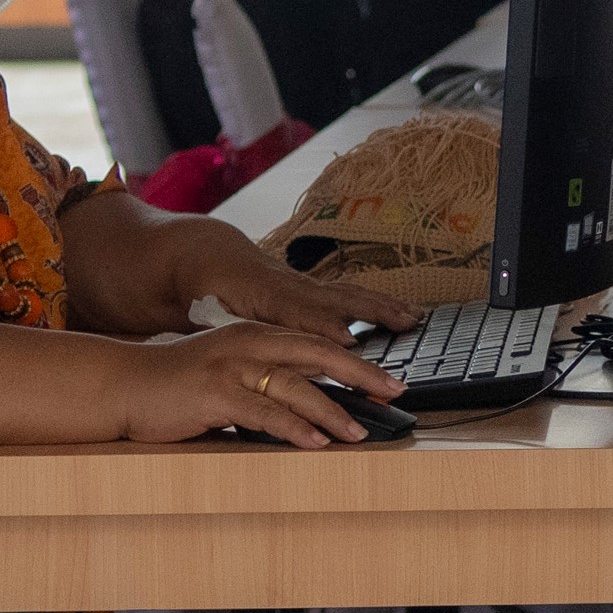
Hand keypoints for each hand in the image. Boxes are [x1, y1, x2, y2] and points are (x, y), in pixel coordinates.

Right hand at [113, 321, 405, 449]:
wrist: (121, 385)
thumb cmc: (178, 387)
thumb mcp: (230, 376)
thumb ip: (267, 383)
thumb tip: (315, 406)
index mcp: (257, 337)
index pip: (319, 346)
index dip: (358, 363)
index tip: (392, 381)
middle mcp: (248, 344)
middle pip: (319, 355)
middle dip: (362, 376)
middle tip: (396, 394)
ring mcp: (231, 366)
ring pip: (295, 386)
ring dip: (332, 411)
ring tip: (360, 433)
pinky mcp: (213, 393)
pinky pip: (263, 412)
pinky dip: (293, 428)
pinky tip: (315, 443)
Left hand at [179, 226, 420, 343]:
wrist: (198, 256)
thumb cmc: (199, 291)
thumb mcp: (206, 315)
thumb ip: (233, 333)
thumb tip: (250, 356)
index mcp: (262, 295)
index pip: (298, 312)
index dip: (322, 327)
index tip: (348, 342)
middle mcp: (290, 287)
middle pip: (338, 300)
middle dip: (374, 313)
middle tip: (406, 325)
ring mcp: (304, 285)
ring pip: (349, 294)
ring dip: (384, 307)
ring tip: (414, 318)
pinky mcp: (310, 289)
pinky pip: (349, 294)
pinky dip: (377, 302)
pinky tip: (398, 312)